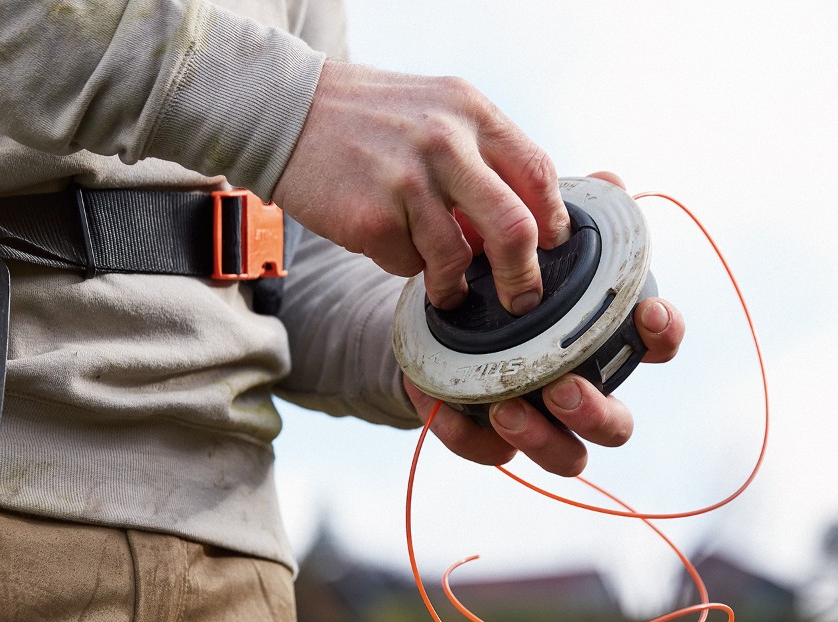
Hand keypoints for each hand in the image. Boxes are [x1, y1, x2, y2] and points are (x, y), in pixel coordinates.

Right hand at [272, 61, 569, 314]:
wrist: (284, 109)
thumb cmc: (367, 118)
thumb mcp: (437, 110)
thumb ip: (481, 156)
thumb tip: (522, 225)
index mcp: (472, 112)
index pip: (539, 174)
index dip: (553, 222)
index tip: (550, 248)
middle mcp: (446, 142)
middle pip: (515, 228)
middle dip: (523, 277)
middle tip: (521, 298)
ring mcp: (408, 180)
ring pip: (458, 259)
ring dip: (454, 285)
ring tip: (445, 286)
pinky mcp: (372, 217)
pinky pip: (408, 265)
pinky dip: (404, 265)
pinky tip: (386, 240)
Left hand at [403, 171, 685, 476]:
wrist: (437, 313)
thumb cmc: (507, 275)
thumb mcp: (533, 238)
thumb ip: (572, 212)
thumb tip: (611, 181)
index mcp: (605, 342)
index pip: (656, 346)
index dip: (662, 334)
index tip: (647, 311)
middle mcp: (584, 390)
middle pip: (616, 426)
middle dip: (595, 412)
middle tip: (564, 386)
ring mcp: (541, 421)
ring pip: (565, 456)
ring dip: (542, 438)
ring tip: (508, 408)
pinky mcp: (488, 436)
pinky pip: (488, 453)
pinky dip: (469, 435)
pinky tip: (445, 408)